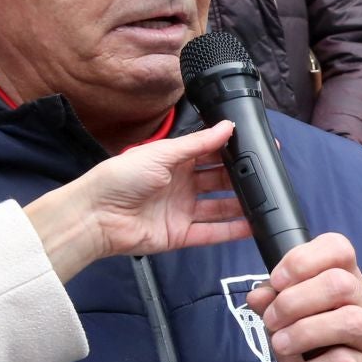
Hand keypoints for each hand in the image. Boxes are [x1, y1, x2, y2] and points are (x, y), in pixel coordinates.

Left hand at [23, 123, 249, 280]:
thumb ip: (197, 143)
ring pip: (221, 207)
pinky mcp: (182, 234)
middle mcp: (181, 184)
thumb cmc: (119, 178)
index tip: (258, 148)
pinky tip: (253, 225)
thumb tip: (226, 127)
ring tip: (266, 199)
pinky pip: (213, 232)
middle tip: (265, 174)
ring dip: (242, 204)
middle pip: (219, 180)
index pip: (210, 153)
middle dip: (241, 177)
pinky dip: (233, 231)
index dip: (232, 150)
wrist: (95, 216)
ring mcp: (182, 210)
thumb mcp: (161, 153)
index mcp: (173, 161)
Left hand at [246, 233, 361, 361]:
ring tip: (281, 346)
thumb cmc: (320, 353)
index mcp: (349, 284)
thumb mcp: (291, 325)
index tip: (276, 282)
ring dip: (304, 333)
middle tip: (272, 321)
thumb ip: (276, 306)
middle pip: (341, 283)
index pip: (339, 249)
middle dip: (295, 301)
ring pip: (350, 321)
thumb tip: (258, 295)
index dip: (303, 259)